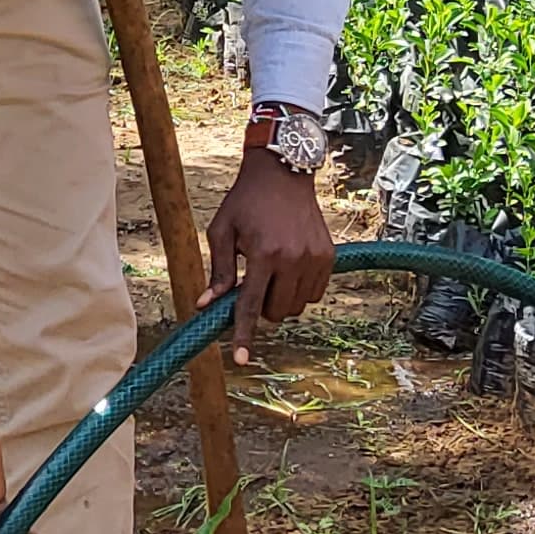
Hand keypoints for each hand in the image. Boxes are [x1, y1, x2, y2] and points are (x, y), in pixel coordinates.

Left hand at [207, 145, 335, 365]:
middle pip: (277, 312)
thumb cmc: (245, 202)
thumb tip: (206, 306)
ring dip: (281, 300)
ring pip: (297, 307)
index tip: (242, 360)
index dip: (244, 335)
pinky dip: (300, 291)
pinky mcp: (328, 257)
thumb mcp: (222, 231)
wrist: (282, 173)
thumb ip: (219, 272)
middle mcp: (294, 259)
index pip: (251, 305)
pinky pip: (315, 294)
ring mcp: (315, 258)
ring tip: (271, 272)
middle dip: (262, 308)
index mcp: (264, 254)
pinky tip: (289, 269)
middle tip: (253, 283)